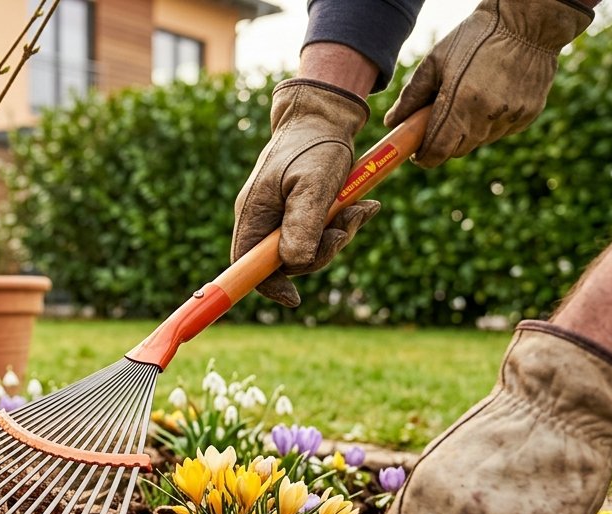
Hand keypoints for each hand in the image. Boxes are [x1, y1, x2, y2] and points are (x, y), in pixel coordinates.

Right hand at [232, 79, 380, 307]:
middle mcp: (263, 218)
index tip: (294, 298)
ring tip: (361, 209)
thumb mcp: (313, 184)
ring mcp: (281, 215)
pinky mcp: (300, 211)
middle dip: (321, 253)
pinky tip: (364, 205)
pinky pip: (320, 233)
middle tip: (346, 229)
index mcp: (254, 212)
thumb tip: (294, 264)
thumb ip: (302, 223)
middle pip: (284, 262)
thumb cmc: (316, 146)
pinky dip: (344, 223)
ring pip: (308, 249)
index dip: (266, 286)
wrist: (326, 116)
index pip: (246, 264)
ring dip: (339, 235)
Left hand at [385, 0, 592, 167]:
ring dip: (468, 131)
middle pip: (457, 151)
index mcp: (461, 102)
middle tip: (439, 120)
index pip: (437, 151)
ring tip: (468, 99)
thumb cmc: (476, 36)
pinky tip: (491, 96)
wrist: (528, 23)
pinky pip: (501, 131)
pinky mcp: (528, 115)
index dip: (424, 156)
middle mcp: (488, 116)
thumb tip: (392, 122)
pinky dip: (491, 123)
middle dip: (444, 142)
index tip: (418, 151)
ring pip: (479, 142)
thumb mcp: (436, 60)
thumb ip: (411, 96)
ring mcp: (511, 117)